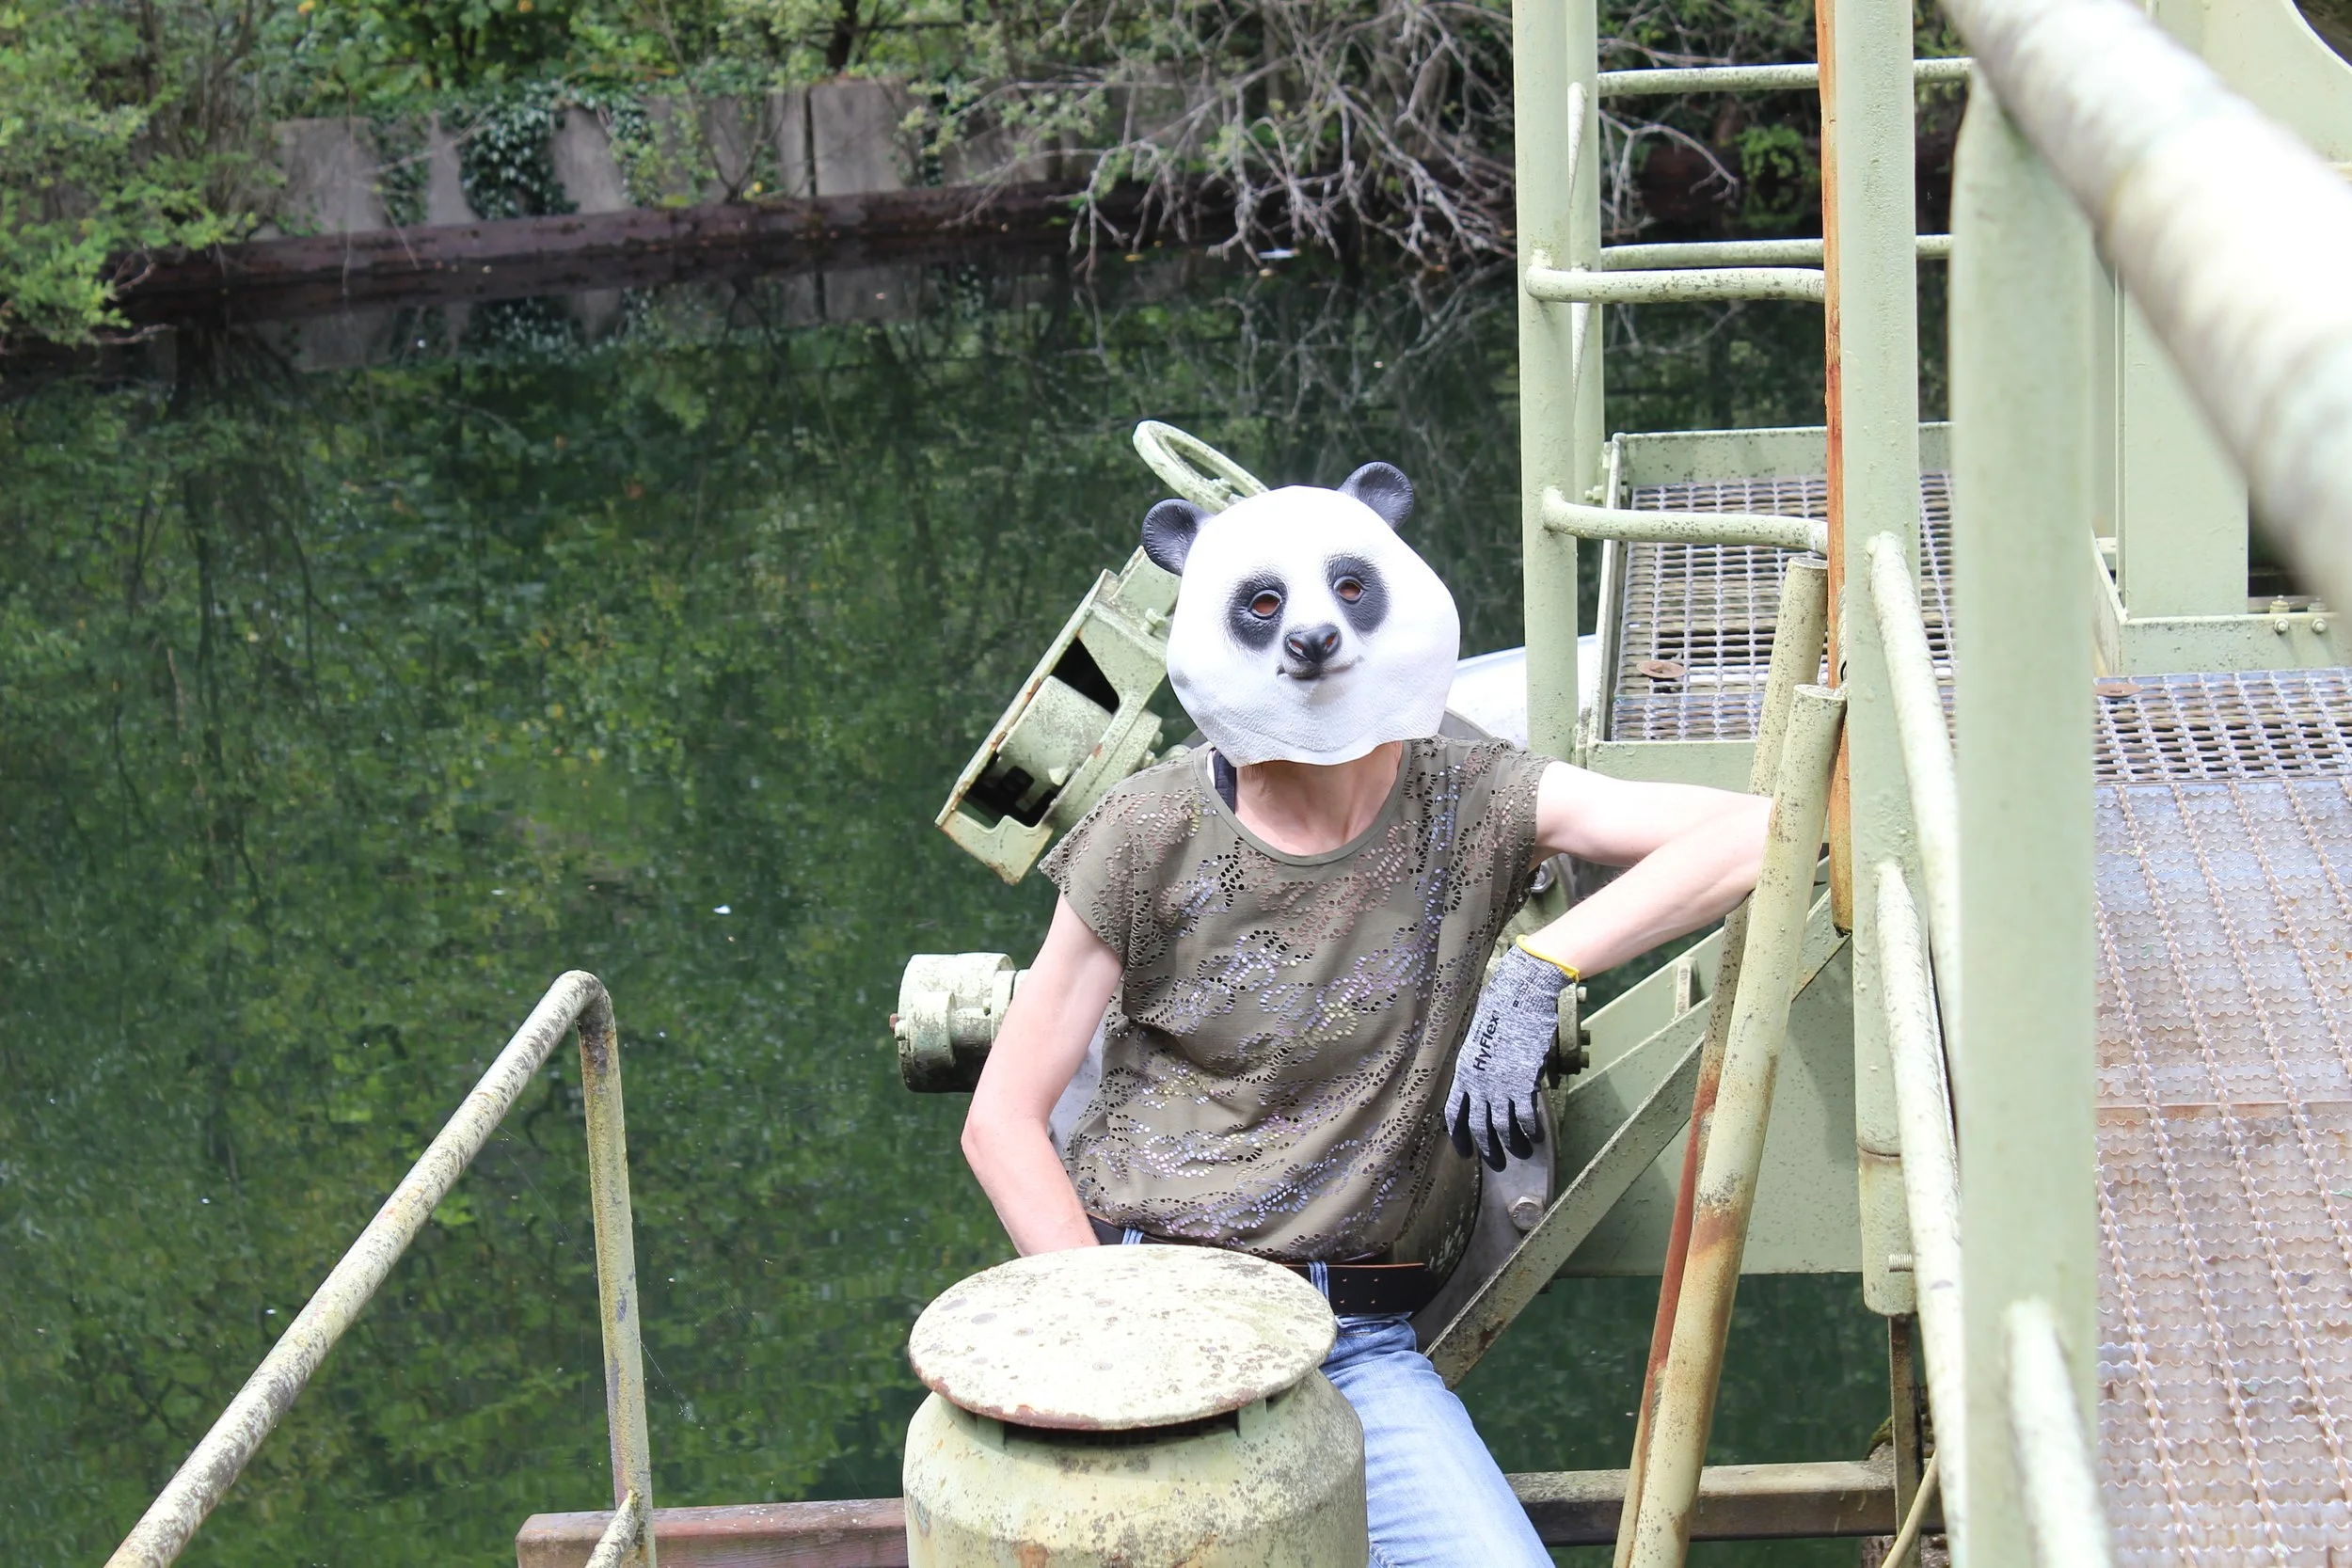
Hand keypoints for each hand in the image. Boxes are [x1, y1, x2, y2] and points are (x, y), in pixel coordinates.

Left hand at [1446, 943, 1569, 1168]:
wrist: (1520, 994)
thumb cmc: (1502, 1012)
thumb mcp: (1480, 1040)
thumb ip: (1481, 1068)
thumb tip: (1490, 1089)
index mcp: (1464, 1070)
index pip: (1455, 1113)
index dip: (1460, 1137)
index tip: (1466, 1153)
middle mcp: (1477, 1081)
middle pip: (1479, 1127)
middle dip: (1488, 1149)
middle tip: (1497, 1163)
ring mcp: (1499, 1083)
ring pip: (1503, 1127)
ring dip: (1513, 1145)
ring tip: (1522, 1152)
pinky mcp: (1522, 1081)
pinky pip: (1524, 1116)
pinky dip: (1530, 1130)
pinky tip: (1537, 1135)